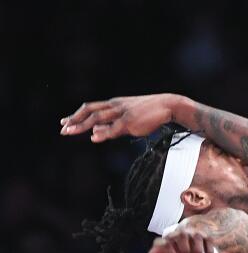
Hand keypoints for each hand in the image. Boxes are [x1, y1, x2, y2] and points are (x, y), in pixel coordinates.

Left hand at [59, 94, 182, 141]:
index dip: (76, 115)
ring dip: (82, 125)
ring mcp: (122, 112)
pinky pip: (114, 127)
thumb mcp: (129, 117)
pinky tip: (94, 137)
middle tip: (63, 128)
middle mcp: (115, 106)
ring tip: (69, 131)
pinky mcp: (131, 121)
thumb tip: (96, 133)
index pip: (91, 107)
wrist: (168, 106)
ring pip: (97, 117)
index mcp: (114, 104)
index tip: (65, 121)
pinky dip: (103, 132)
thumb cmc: (150, 112)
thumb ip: (113, 125)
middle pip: (89, 110)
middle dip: (74, 119)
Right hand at [144, 227, 234, 252]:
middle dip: (198, 252)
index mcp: (197, 239)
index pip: (207, 240)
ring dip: (185, 252)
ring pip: (181, 237)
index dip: (209, 252)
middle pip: (195, 236)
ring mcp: (173, 237)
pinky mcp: (160, 243)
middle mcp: (186, 235)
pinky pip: (167, 244)